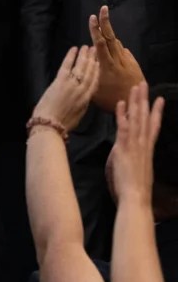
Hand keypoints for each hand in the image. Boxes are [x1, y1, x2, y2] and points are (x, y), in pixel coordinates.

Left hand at [31, 46, 99, 131]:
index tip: (101, 63)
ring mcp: (72, 85)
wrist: (50, 125)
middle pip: (90, 72)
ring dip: (84, 56)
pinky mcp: (60, 81)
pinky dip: (71, 57)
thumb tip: (84, 97)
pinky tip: (74, 49)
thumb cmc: (63, 123)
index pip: (95, 82)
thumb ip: (82, 103)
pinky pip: (67, 66)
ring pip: (81, 67)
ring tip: (87, 47)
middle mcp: (82, 90)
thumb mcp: (78, 114)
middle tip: (96, 50)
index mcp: (87, 99)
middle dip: (93, 60)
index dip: (98, 71)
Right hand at [89, 5, 145, 111]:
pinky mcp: (134, 65)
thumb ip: (90, 75)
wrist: (136, 105)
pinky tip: (113, 53)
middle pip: (110, 38)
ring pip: (117, 44)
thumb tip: (88, 61)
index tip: (92, 18)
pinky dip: (117, 50)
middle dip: (106, 23)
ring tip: (103, 32)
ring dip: (109, 36)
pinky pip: (124, 53)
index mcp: (107, 66)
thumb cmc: (111, 101)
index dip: (96, 30)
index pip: (100, 44)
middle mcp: (118, 61)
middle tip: (103, 9)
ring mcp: (128, 62)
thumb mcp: (94, 92)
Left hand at [110, 82, 163, 205]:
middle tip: (144, 84)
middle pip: (146, 118)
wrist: (136, 197)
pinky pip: (124, 128)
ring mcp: (135, 145)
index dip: (156, 112)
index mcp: (148, 149)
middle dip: (145, 100)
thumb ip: (130, 155)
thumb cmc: (134, 187)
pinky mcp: (124, 148)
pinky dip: (123, 115)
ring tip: (135, 87)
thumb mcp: (135, 167)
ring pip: (137, 119)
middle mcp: (144, 144)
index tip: (159, 99)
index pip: (154, 126)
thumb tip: (123, 148)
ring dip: (136, 102)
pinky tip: (121, 103)